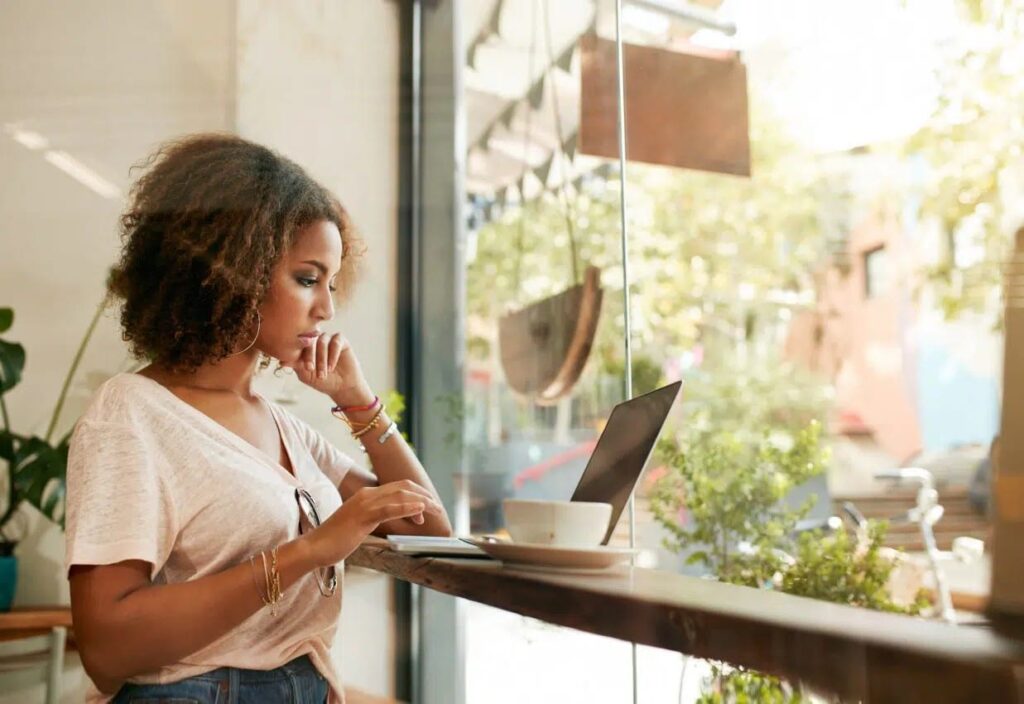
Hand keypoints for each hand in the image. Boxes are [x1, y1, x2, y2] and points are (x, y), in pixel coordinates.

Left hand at [284, 332, 371, 404]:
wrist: (342, 387)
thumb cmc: (322, 380)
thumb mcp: (305, 374)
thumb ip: (295, 365)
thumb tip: (281, 361)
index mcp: (304, 346)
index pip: (298, 344)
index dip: (299, 354)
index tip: (303, 368)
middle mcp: (315, 340)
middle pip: (310, 340)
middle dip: (310, 356)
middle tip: (311, 369)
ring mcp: (328, 339)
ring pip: (322, 341)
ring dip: (322, 358)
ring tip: (324, 373)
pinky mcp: (341, 340)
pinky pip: (336, 341)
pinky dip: (333, 354)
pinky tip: (332, 366)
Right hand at [304, 481, 445, 567]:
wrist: (314, 547)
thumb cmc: (335, 540)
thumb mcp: (360, 525)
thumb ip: (376, 519)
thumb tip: (391, 521)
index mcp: (367, 495)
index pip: (398, 488)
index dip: (417, 495)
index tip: (427, 508)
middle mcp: (368, 495)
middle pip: (404, 488)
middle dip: (424, 496)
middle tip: (438, 508)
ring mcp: (365, 504)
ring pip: (400, 496)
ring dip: (422, 502)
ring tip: (435, 510)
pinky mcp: (363, 516)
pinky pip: (390, 508)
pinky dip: (407, 508)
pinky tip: (420, 511)